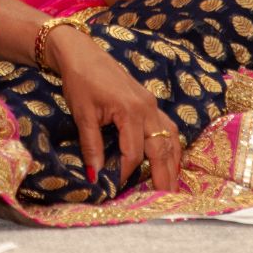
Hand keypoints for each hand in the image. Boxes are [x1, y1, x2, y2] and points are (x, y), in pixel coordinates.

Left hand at [47, 27, 182, 189]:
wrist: (81, 53)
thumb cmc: (80, 81)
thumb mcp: (83, 115)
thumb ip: (91, 146)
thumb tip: (93, 176)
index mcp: (130, 111)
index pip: (133, 153)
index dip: (125, 172)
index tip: (115, 186)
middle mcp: (147, 108)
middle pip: (161, 148)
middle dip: (165, 175)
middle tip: (168, 199)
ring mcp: (151, 104)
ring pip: (171, 137)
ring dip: (173, 161)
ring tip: (172, 184)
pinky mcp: (149, 102)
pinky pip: (167, 127)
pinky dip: (170, 145)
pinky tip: (169, 158)